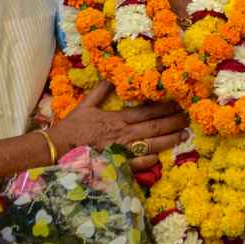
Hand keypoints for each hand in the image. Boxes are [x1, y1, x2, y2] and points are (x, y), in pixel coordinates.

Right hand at [50, 80, 188, 170]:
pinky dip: (151, 160)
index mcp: (116, 119)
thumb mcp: (85, 106)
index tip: (178, 102)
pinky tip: (162, 157)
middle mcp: (123, 135)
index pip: (147, 111)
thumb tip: (112, 75)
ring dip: (170, 140)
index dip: (164, 107)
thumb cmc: (71, 129)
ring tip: (184, 135)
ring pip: (152, 145)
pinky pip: (138, 164)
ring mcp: (122, 152)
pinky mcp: (117, 167)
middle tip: (189, 117)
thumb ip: (101, 91)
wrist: (56, 151)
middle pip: (154, 127)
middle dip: (174, 121)